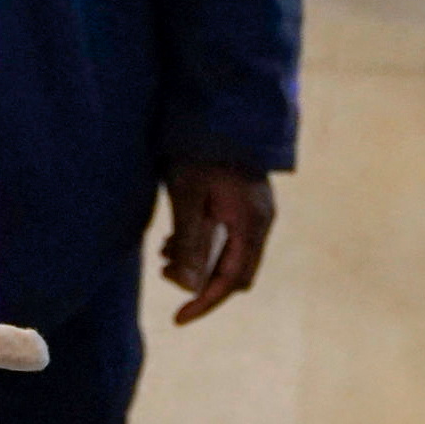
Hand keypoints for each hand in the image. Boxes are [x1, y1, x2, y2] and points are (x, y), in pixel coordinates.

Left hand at [160, 161, 274, 324]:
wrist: (222, 104)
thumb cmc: (201, 148)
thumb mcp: (188, 194)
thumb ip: (188, 241)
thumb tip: (187, 287)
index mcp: (251, 222)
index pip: (232, 280)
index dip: (206, 303)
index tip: (178, 319)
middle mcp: (260, 220)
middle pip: (236, 272)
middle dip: (202, 283)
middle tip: (166, 276)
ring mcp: (254, 210)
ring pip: (230, 253)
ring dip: (200, 262)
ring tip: (164, 256)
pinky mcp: (244, 200)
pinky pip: (228, 235)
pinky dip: (204, 244)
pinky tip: (175, 237)